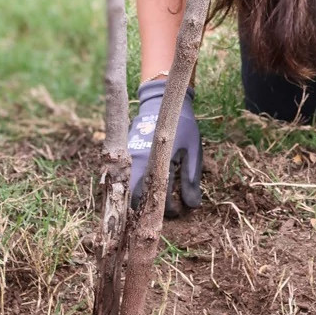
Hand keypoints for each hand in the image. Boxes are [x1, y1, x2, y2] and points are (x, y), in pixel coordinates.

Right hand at [128, 77, 202, 216]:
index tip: (179, 211)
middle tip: (163, 211)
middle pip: (137, 200)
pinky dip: (132, 187)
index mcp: (158, 164)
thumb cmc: (181, 128)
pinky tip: (143, 190)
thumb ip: (191, 181)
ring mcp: (127, 159)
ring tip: (152, 203)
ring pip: (127, 190)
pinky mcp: (123, 156)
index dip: (171, 210)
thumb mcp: (192, 153)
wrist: (161, 103)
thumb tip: (192, 205)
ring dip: (138, 200)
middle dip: (148, 210)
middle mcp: (138, 164)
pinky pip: (124, 178)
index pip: (161, 199)